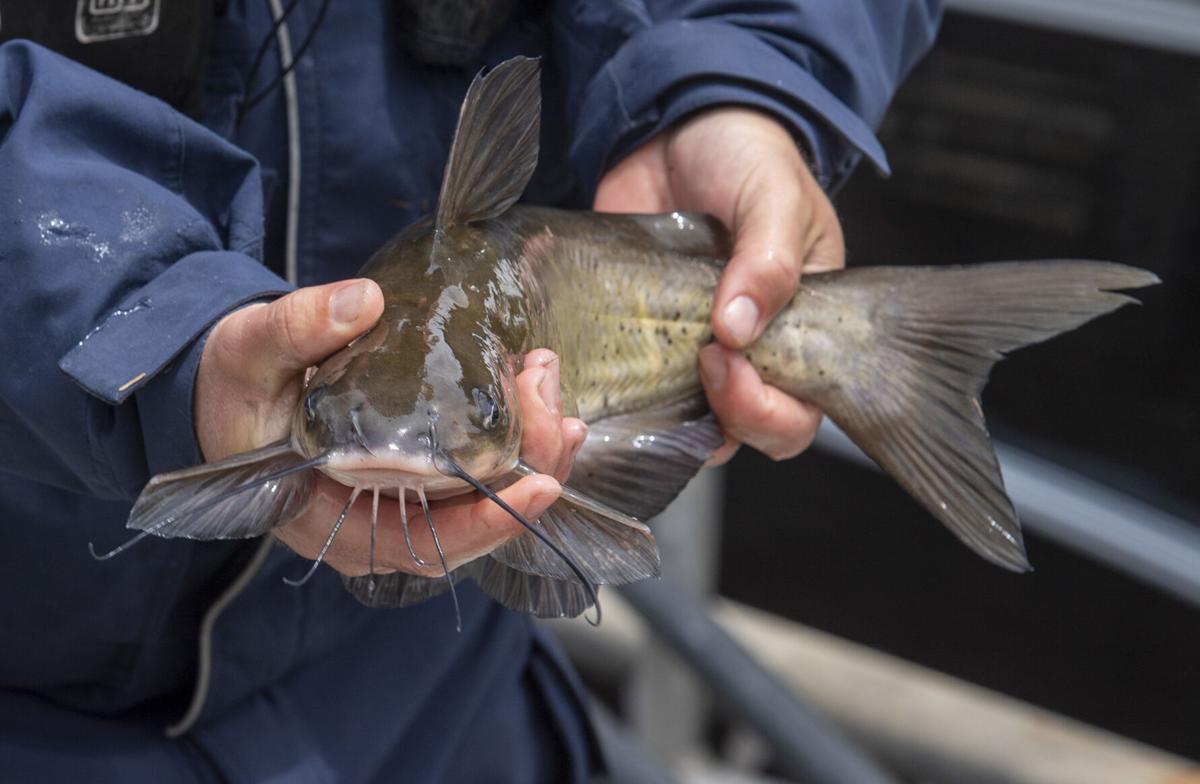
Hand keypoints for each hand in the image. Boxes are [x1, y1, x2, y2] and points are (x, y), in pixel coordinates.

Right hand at [195, 281, 586, 575]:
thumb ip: (297, 328)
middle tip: (549, 400)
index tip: (540, 483)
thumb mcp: (250, 352)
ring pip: (487, 495)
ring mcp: (405, 500)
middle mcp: (381, 523)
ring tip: (550, 386)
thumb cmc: (234, 385)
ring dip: (532, 448)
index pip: (428, 543)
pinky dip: (516, 436)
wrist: (227, 386)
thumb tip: (363, 300)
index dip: (489, 522)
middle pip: (476, 520)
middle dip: (528, 465)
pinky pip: (480, 469)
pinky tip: (538, 392)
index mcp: (336, 521)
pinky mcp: (421, 471)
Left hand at [594, 107, 844, 461]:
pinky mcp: (637, 336)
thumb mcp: (773, 195)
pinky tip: (593, 366)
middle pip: (744, 431)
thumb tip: (738, 328)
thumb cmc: (747, 156)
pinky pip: (629, 383)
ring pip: (683, 420)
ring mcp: (690, 349)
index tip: (727, 360)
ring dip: (662, 414)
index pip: (800, 410)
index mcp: (804, 330)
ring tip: (639, 370)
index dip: (767, 410)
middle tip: (698, 360)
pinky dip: (611, 386)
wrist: (679, 126)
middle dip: (724, 416)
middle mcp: (751, 353)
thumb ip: (768, 259)